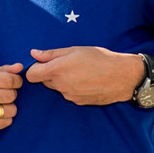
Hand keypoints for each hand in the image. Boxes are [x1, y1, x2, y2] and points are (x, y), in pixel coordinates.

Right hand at [0, 63, 22, 134]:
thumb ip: (3, 70)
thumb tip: (20, 67)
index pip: (9, 79)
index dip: (17, 81)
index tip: (15, 83)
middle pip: (11, 95)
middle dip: (12, 94)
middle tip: (5, 94)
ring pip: (11, 110)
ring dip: (10, 107)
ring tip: (1, 105)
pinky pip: (7, 122)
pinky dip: (6, 118)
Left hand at [26, 47, 144, 104]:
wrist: (121, 77)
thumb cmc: (100, 59)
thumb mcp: (75, 50)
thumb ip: (52, 53)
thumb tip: (34, 54)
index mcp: (57, 70)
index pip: (31, 75)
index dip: (34, 69)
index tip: (43, 63)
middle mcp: (61, 85)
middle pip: (44, 81)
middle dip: (50, 73)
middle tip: (66, 64)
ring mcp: (69, 96)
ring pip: (57, 87)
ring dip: (62, 80)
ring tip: (80, 71)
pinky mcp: (78, 102)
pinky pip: (69, 93)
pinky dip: (72, 87)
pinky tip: (86, 80)